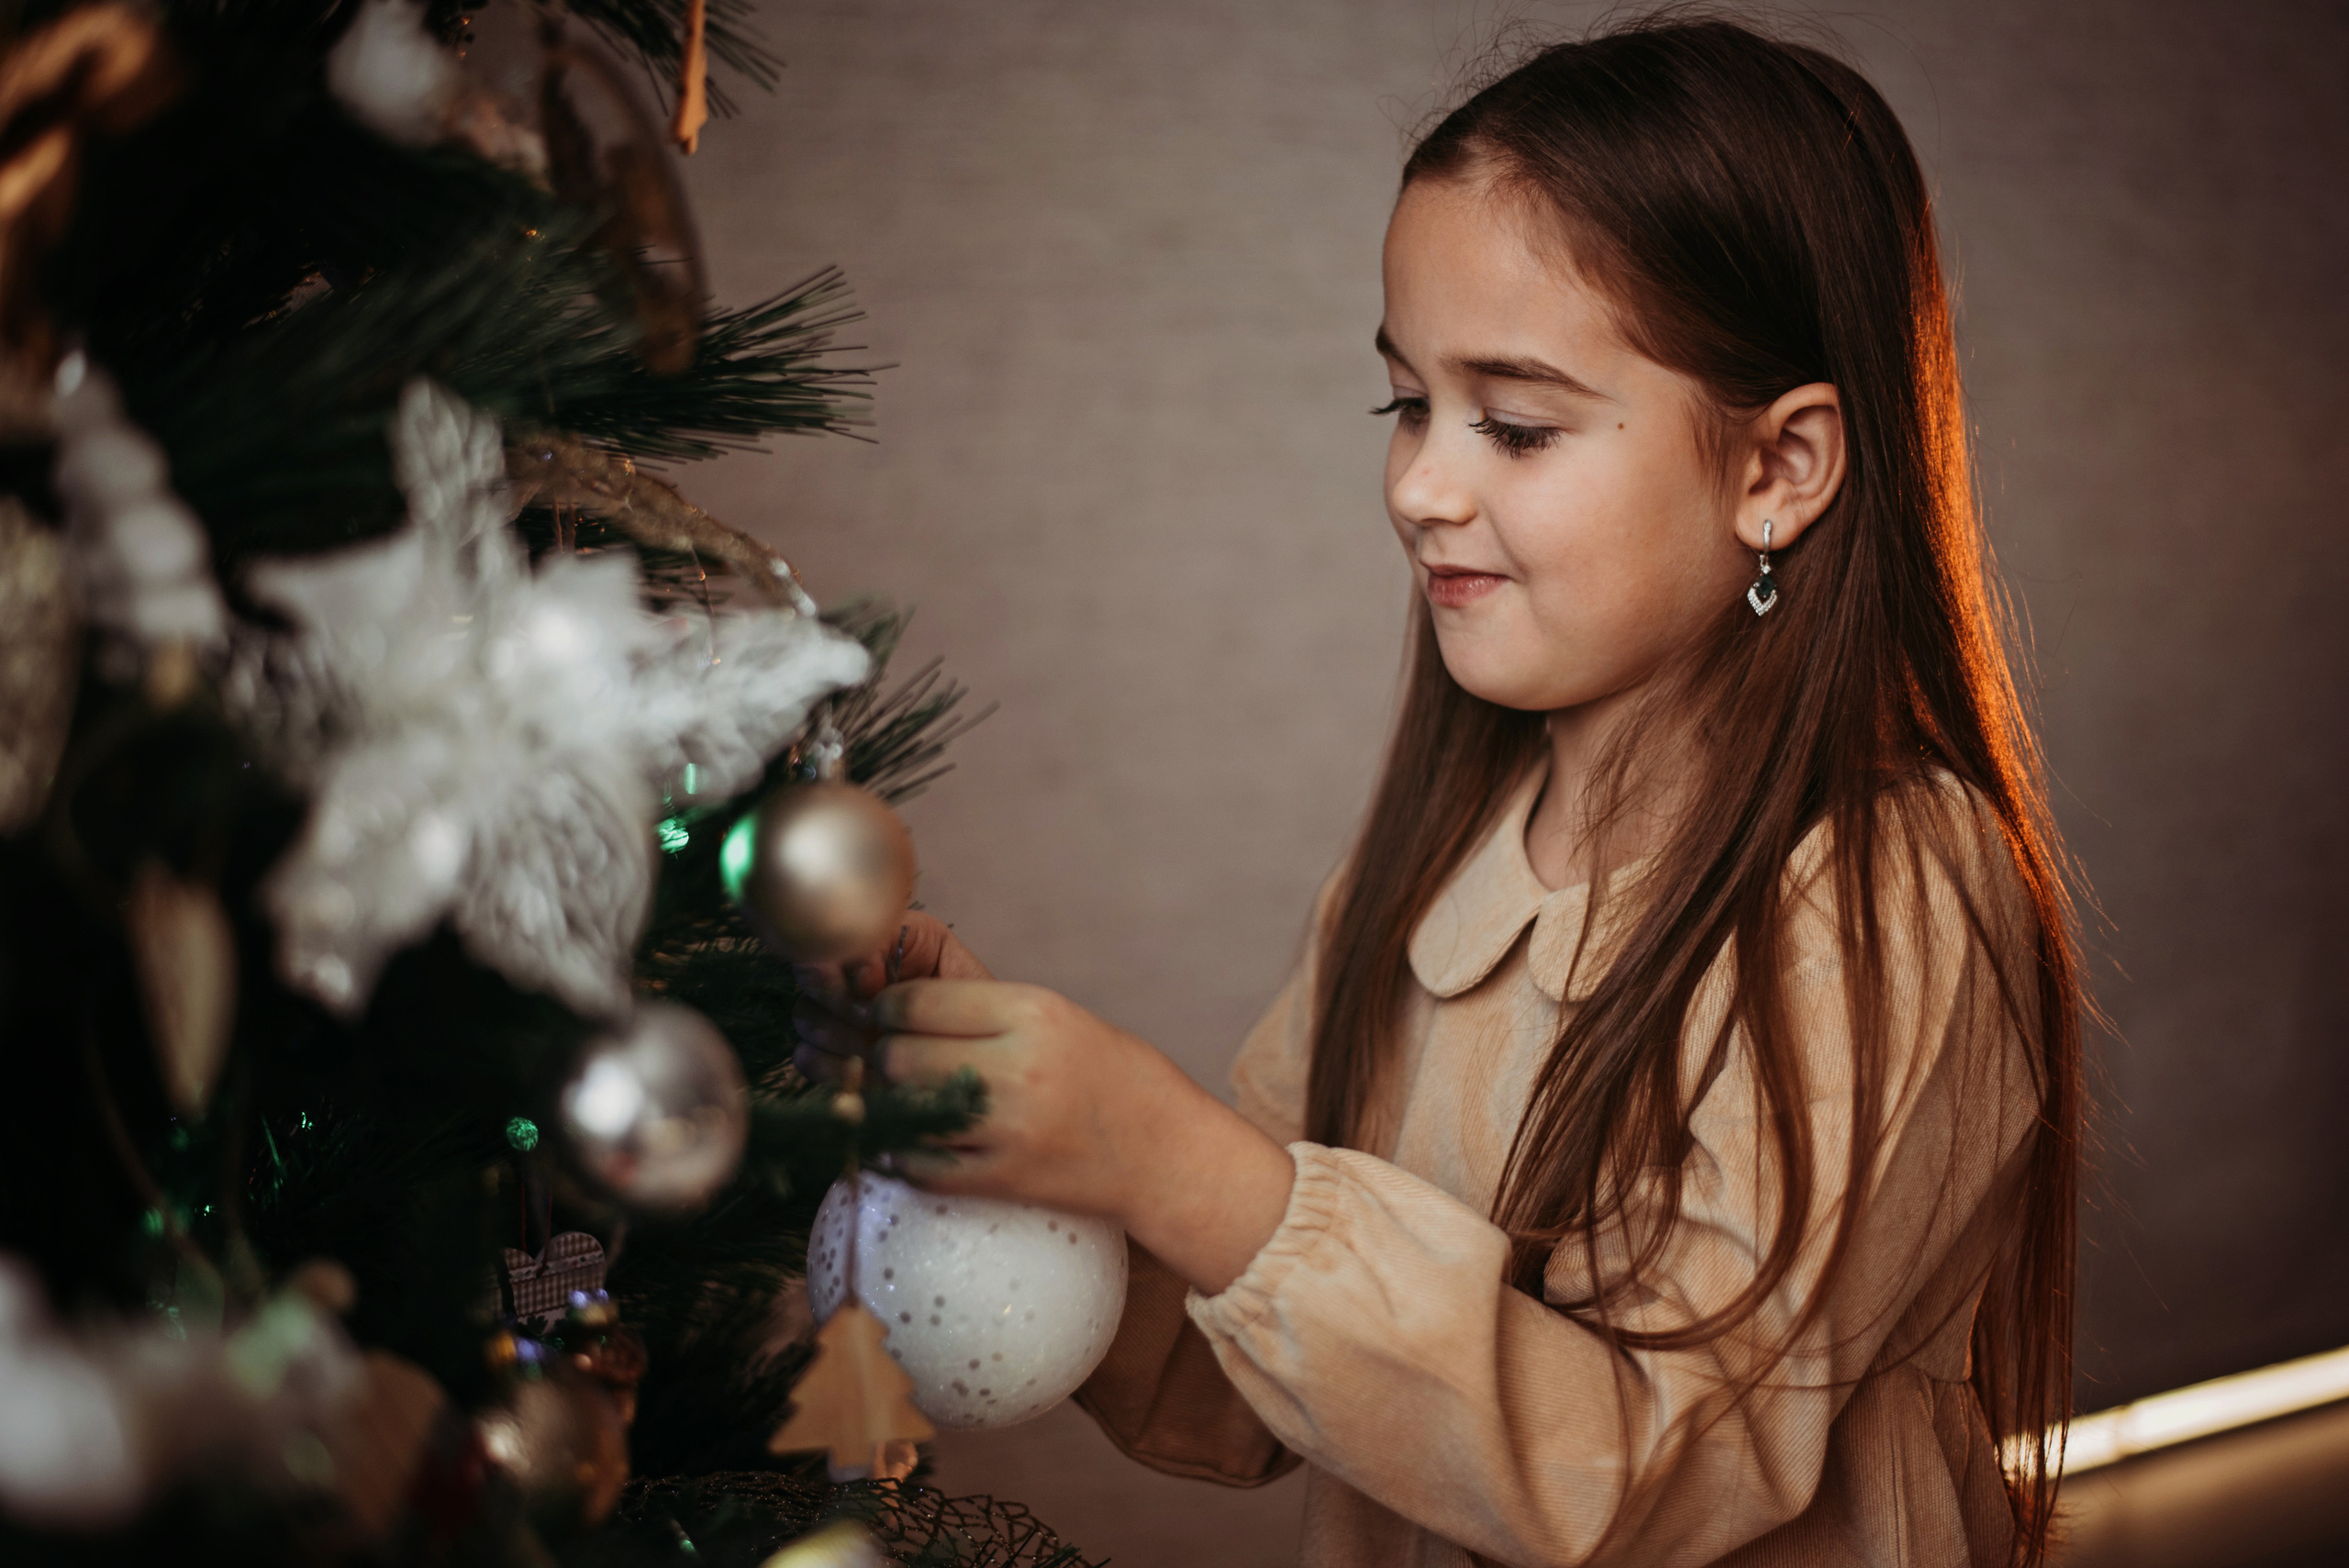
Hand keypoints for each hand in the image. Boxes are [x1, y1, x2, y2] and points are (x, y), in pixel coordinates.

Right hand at [791, 912, 989, 1082]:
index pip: (828, 937)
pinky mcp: (836, 1056)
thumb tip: (858, 975)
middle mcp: (850, 973)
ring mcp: (840, 1015)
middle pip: (809, 978)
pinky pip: (806, 1057)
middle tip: (871, 1022)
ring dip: (838, 1035)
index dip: (840, 963)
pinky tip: (862, 1070)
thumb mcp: (949, 960)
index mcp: (877, 939)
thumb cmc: (981, 1007)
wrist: (993, 1055)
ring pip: (805, 1017)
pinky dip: (830, 1066)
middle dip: (839, 1003)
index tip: (871, 984)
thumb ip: (903, 947)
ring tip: (874, 1048)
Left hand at [873, 979, 1295, 1296]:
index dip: (889, 1007)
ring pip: (900, 1108)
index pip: (917, 1001)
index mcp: (1033, 1013)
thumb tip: (900, 1007)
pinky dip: (904, 1152)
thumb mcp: (1060, 1018)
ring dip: (890, 1104)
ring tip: (905, 1098)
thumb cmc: (1115, 1078)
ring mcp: (1006, 1128)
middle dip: (885, 1056)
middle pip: (898, 1054)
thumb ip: (985, 1011)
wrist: (1166, 1155)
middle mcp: (1017, 1067)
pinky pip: (917, 1163)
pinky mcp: (999, 1179)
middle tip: (897, 1062)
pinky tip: (916, 1140)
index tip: (891, 1016)